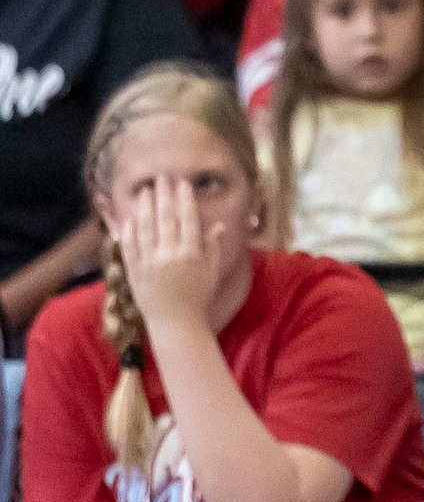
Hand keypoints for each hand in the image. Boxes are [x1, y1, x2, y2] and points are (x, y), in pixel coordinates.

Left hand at [114, 178, 226, 333]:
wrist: (175, 323)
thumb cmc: (198, 297)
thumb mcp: (212, 270)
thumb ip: (212, 246)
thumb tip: (217, 224)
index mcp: (190, 253)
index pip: (187, 218)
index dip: (184, 198)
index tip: (182, 183)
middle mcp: (168, 255)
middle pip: (165, 218)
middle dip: (163, 195)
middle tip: (161, 178)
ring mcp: (149, 263)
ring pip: (145, 229)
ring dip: (145, 207)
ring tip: (145, 191)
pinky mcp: (134, 272)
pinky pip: (129, 248)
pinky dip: (127, 232)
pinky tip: (128, 218)